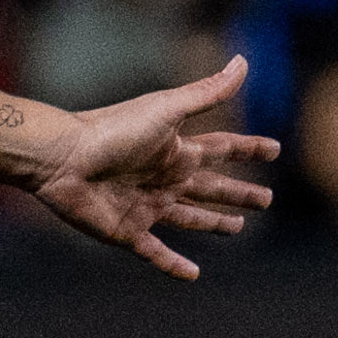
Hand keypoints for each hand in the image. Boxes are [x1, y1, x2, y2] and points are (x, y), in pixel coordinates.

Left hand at [30, 55, 275, 280]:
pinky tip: (193, 274)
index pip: (222, 149)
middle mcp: (165, 178)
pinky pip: (155, 251)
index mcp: (176, 150)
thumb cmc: (113, 130)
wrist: (63, 158)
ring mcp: (147, 206)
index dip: (248, 150)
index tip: (274, 149)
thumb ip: (207, 92)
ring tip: (237, 227)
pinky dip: (174, 264)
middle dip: (238, 192)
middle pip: (211, 187)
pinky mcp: (127, 231)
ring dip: (214, 222)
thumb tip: (244, 63)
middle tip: (266, 200)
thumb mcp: (167, 109)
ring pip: (190, 218)